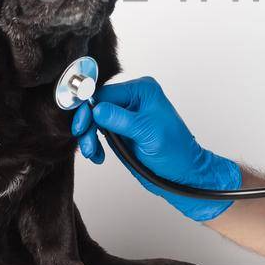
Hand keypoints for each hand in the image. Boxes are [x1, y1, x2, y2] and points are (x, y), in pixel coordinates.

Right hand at [69, 76, 242, 221]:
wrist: (182, 173)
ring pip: (94, 120)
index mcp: (141, 91)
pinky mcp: (121, 131)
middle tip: (87, 144)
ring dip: (89, 137)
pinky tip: (98, 156)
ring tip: (93, 153)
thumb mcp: (147, 132)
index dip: (89, 109)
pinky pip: (99, 132)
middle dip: (87, 125)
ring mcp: (125, 116)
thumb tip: (96, 109)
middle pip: (96, 106)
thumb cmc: (175, 151)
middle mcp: (132, 100)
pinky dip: (94, 144)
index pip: (105, 93)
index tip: (82, 126)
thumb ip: (120, 119)